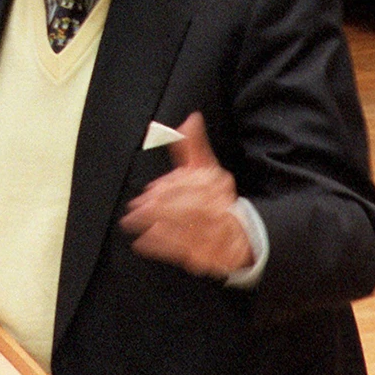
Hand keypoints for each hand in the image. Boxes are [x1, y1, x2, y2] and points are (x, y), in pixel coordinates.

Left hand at [120, 113, 253, 277]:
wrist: (242, 232)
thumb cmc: (216, 195)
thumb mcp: (206, 168)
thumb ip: (193, 145)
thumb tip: (191, 119)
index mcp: (215, 185)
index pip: (191, 186)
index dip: (168, 188)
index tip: (150, 191)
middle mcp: (218, 209)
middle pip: (185, 208)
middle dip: (158, 209)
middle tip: (136, 209)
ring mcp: (215, 234)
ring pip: (182, 230)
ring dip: (154, 228)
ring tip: (132, 224)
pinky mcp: (207, 256)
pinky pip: (181, 251)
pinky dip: (159, 247)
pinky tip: (141, 242)